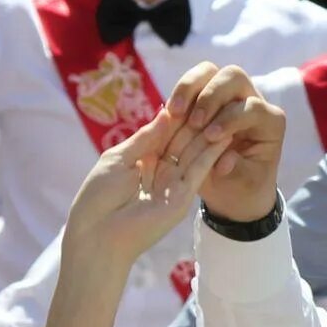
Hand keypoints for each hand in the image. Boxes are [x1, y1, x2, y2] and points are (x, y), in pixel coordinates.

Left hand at [57, 103, 221, 272]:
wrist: (99, 235)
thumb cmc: (99, 196)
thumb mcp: (120, 157)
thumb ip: (146, 137)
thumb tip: (166, 111)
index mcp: (140, 161)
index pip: (163, 132)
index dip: (177, 113)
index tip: (193, 90)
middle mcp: (159, 172)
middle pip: (181, 140)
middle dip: (196, 119)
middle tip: (216, 94)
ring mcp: (173, 185)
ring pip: (193, 152)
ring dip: (208, 131)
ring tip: (227, 106)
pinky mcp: (183, 197)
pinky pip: (199, 171)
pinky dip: (212, 152)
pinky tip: (225, 132)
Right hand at [156, 62, 287, 225]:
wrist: (233, 188)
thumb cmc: (244, 185)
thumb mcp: (244, 184)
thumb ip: (236, 170)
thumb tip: (224, 161)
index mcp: (270, 122)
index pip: (253, 107)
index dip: (231, 119)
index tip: (211, 137)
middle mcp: (251, 100)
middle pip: (233, 76)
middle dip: (211, 95)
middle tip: (195, 122)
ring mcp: (227, 95)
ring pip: (209, 71)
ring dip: (189, 87)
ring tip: (174, 112)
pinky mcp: (204, 97)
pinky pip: (190, 83)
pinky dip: (178, 94)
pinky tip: (169, 113)